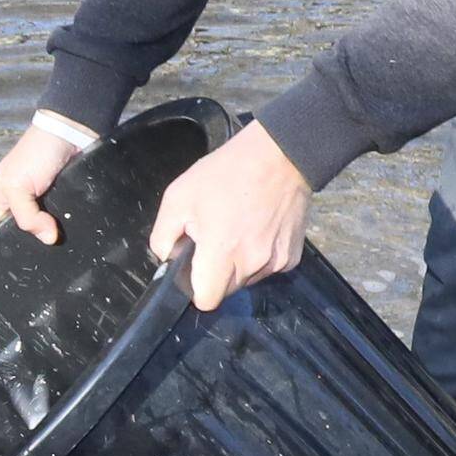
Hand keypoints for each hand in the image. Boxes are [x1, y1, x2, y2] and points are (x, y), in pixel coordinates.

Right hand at [0, 118, 90, 243]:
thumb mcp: (17, 187)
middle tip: (49, 236)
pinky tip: (72, 220)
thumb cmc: (36, 151)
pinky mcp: (64, 197)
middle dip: (39, 234)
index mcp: (3, 198)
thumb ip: (26, 217)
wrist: (70, 132)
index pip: (3, 230)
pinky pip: (66, 217)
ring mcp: (45, 200)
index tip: (31, 243)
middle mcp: (22, 201)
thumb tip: (48, 239)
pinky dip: (70, 219)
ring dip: (56, 228)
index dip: (14, 239)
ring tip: (62, 229)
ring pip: (48, 226)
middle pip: (28, 230)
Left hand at [147, 121, 310, 308]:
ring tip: (238, 229)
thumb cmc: (229, 172)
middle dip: (216, 274)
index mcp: (222, 251)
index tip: (195, 271)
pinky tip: (257, 229)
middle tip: (216, 239)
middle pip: (226, 291)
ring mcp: (275, 262)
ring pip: (247, 280)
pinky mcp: (291, 257)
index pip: (206, 300)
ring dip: (238, 265)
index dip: (196, 289)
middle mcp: (251, 263)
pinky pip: (267, 269)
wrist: (279, 155)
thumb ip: (163, 236)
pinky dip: (260, 257)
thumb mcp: (179, 196)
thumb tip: (167, 258)